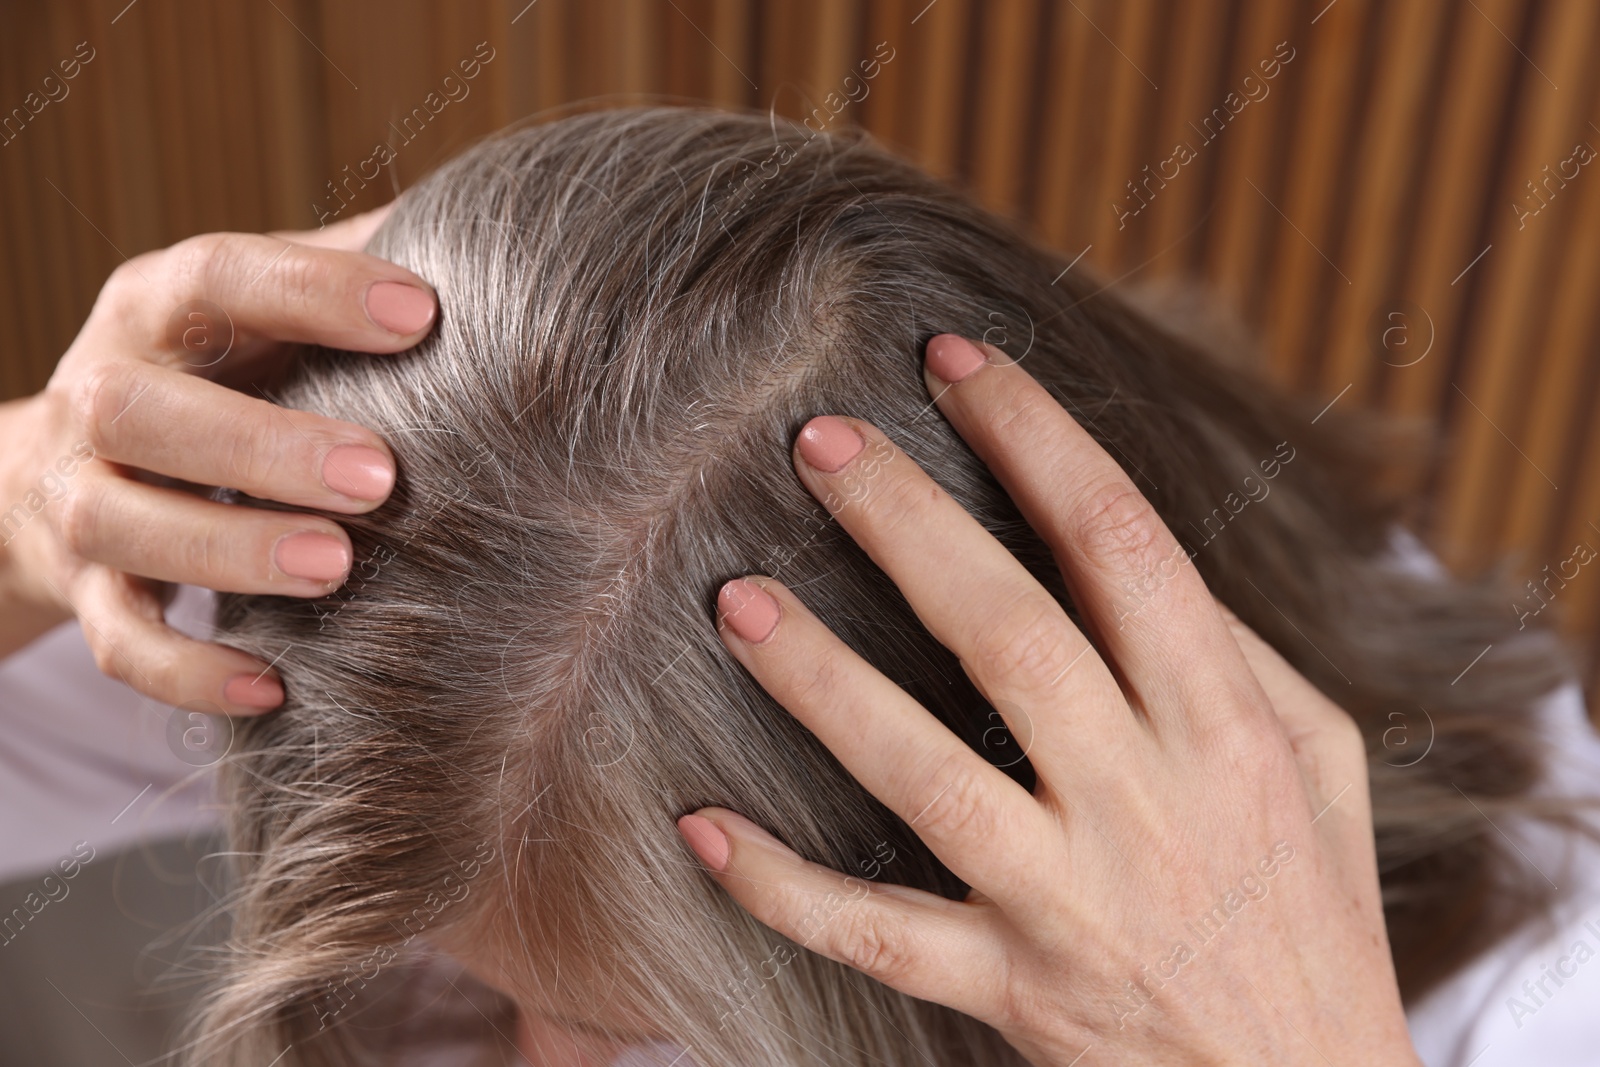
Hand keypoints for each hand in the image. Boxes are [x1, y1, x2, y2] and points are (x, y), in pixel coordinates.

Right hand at [0, 206, 434, 713]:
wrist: (55, 467)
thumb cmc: (213, 372)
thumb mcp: (259, 313)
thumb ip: (344, 273)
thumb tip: (479, 231)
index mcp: (155, 308)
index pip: (219, 279)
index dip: (313, 292)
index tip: (421, 314)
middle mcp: (101, 395)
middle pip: (148, 411)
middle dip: (263, 444)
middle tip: (380, 476)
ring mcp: (80, 497)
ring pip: (124, 526)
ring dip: (230, 551)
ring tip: (338, 568)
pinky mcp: (84, 588)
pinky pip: (117, 642)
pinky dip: (188, 671)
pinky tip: (275, 687)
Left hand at [677, 336, 1419, 1064]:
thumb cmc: (1311, 908)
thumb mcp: (1320, 761)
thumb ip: (1238, 648)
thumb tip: (1130, 547)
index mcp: (1227, 725)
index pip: (1125, 547)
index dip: (1036, 440)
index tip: (955, 363)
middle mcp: (1146, 802)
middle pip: (1010, 636)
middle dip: (909, 525)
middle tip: (817, 442)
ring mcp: (1069, 902)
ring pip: (926, 773)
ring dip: (822, 681)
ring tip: (734, 597)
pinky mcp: (1011, 989)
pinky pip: (878, 933)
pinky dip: (782, 883)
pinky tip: (699, 822)